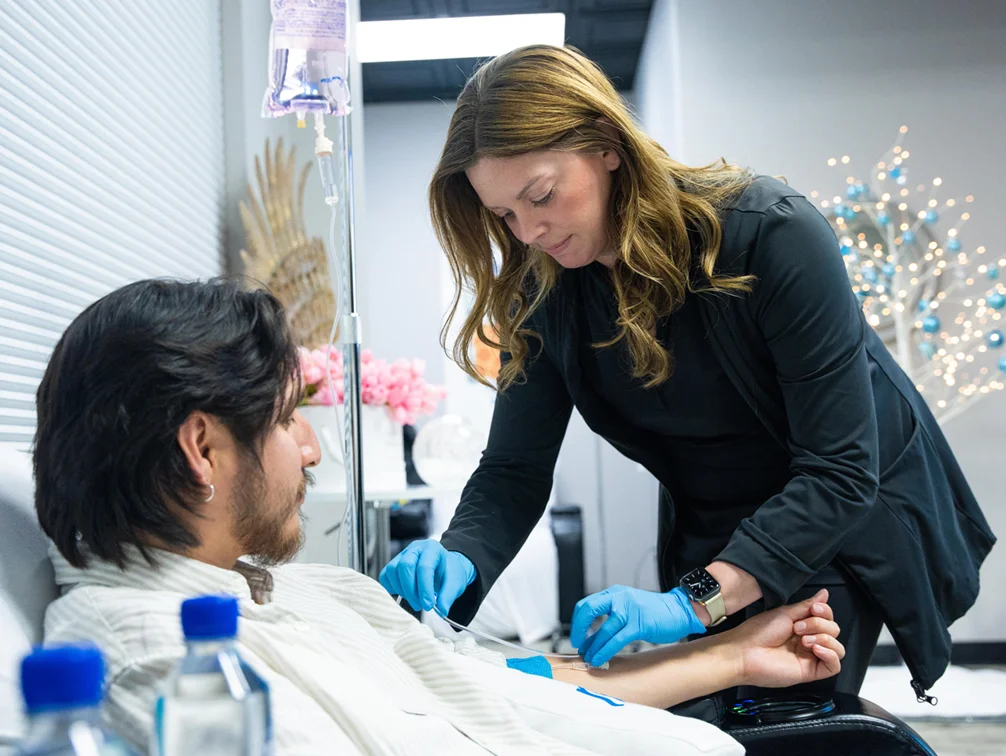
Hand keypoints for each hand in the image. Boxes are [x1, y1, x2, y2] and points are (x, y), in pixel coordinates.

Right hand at [378, 539, 475, 614]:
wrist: (445, 567)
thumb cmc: (450, 572)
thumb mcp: (456, 582)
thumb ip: (449, 595)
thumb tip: (442, 610)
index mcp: (432, 549)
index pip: (424, 567)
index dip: (425, 589)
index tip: (428, 605)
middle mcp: (415, 548)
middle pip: (405, 566)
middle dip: (411, 591)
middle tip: (420, 605)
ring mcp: (402, 555)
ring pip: (392, 570)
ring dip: (402, 591)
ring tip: (415, 601)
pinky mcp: (394, 564)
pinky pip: (385, 575)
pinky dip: (391, 588)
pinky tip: (404, 594)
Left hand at [570, 586, 706, 667]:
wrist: (679, 610)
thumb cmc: (654, 613)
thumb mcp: (628, 607)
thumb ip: (610, 616)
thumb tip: (590, 638)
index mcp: (614, 593)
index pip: (586, 604)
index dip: (578, 622)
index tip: (577, 637)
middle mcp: (619, 597)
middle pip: (588, 610)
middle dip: (579, 630)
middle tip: (578, 646)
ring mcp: (628, 610)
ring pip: (603, 630)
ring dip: (593, 647)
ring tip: (589, 658)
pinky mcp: (639, 624)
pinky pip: (616, 640)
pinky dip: (605, 651)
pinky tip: (600, 659)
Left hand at [724, 589, 844, 688]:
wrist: (745, 651)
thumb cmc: (758, 632)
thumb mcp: (785, 613)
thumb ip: (807, 606)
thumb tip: (824, 594)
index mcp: (802, 627)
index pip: (827, 619)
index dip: (825, 612)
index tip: (813, 609)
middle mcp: (808, 642)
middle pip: (834, 631)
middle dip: (820, 625)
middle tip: (798, 627)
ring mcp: (810, 657)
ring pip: (838, 648)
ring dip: (825, 639)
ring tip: (804, 639)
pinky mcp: (811, 672)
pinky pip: (834, 666)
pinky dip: (830, 654)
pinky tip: (816, 648)